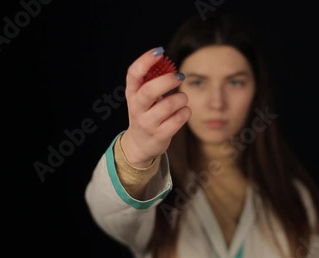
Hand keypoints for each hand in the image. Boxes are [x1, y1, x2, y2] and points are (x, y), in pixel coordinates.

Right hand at [121, 47, 190, 166]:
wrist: (141, 144)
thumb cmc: (147, 112)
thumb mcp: (143, 96)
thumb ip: (151, 79)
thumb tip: (164, 57)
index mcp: (132, 93)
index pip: (133, 74)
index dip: (145, 61)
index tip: (159, 51)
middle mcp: (137, 108)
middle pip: (149, 90)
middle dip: (167, 81)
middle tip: (179, 76)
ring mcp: (147, 123)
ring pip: (169, 105)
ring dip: (181, 98)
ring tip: (182, 99)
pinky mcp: (160, 135)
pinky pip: (178, 119)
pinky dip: (185, 112)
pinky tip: (183, 111)